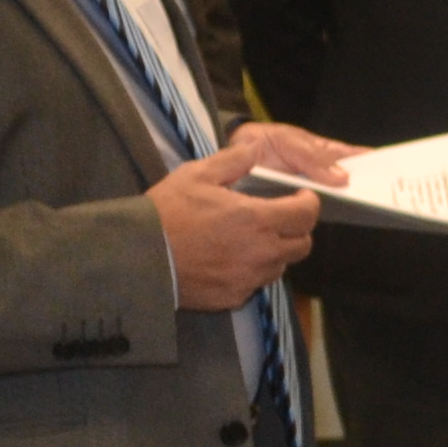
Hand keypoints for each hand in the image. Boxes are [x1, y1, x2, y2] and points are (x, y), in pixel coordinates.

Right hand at [149, 124, 340, 308]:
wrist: (139, 256)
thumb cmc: (167, 212)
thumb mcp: (196, 175)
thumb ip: (232, 161)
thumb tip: (254, 148)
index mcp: (256, 219)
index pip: (306, 215)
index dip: (309, 204)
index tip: (301, 198)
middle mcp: (261, 252)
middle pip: (302, 245)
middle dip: (297, 229)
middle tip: (280, 218)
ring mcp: (249, 278)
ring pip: (281, 266)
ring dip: (276, 252)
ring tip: (253, 239)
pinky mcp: (234, 297)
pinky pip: (256, 284)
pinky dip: (252, 271)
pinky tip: (232, 259)